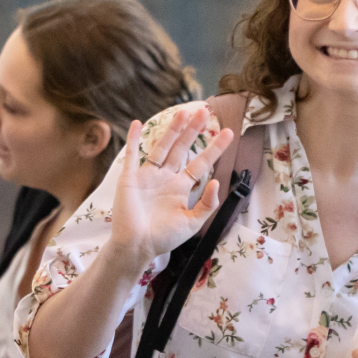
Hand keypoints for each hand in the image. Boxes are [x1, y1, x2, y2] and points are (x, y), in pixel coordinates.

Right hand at [104, 106, 234, 271]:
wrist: (137, 246)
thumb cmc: (163, 238)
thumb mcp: (192, 223)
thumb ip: (207, 204)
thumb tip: (215, 182)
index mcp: (180, 187)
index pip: (200, 163)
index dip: (214, 148)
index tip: (228, 132)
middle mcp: (165, 177)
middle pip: (182, 148)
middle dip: (193, 130)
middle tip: (203, 111)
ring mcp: (148, 175)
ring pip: (162, 146)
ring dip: (172, 130)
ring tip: (183, 112)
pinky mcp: (129, 178)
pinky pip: (131, 155)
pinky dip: (133, 140)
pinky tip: (136, 123)